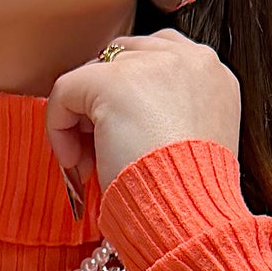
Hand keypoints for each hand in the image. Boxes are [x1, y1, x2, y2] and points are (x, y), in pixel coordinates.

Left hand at [45, 29, 241, 213]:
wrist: (189, 213)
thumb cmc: (190, 195)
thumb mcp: (196, 142)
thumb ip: (172, 114)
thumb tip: (127, 118)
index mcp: (212, 72)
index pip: (158, 59)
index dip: (132, 96)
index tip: (124, 137)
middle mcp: (188, 57)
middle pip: (123, 59)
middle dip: (105, 103)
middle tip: (99, 152)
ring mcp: (151, 64)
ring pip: (93, 74)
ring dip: (82, 117)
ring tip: (87, 162)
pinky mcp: (113, 82)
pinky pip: (65, 90)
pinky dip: (59, 128)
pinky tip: (75, 165)